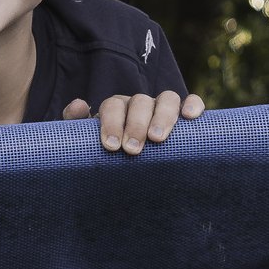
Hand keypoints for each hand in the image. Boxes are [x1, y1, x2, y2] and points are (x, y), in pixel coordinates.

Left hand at [61, 90, 202, 154]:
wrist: (127, 170)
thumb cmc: (108, 153)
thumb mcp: (86, 141)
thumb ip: (76, 124)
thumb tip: (79, 105)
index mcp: (116, 108)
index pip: (114, 105)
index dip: (112, 122)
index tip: (111, 146)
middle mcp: (139, 104)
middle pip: (140, 101)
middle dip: (135, 124)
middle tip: (132, 150)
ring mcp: (162, 108)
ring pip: (167, 98)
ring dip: (162, 116)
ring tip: (157, 139)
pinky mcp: (183, 115)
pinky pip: (190, 101)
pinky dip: (192, 104)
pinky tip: (191, 117)